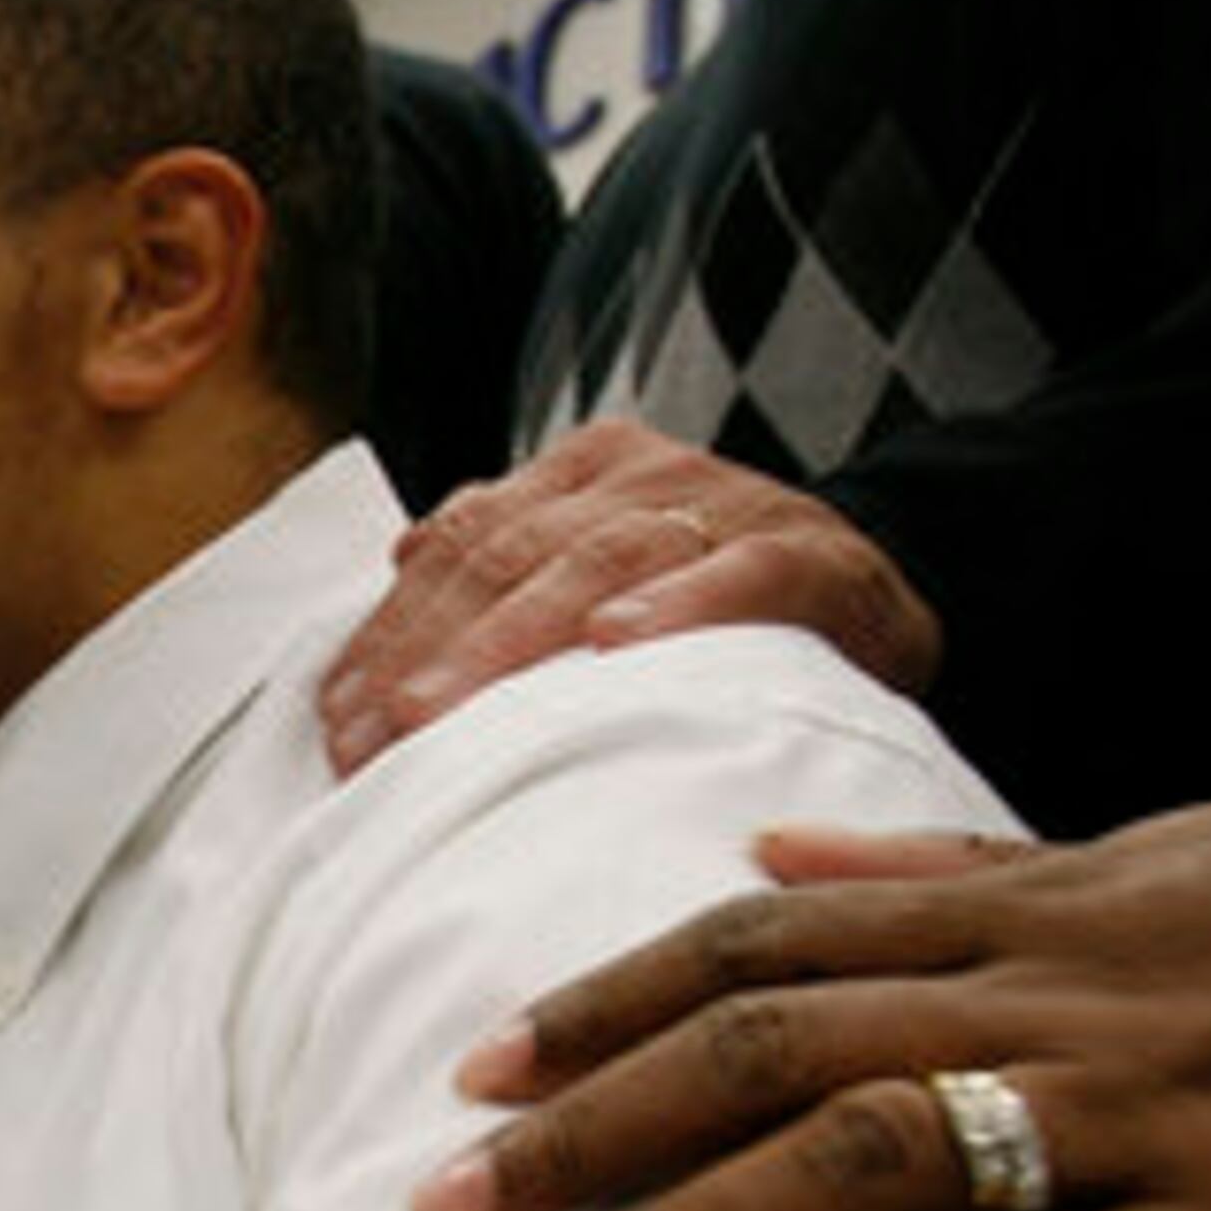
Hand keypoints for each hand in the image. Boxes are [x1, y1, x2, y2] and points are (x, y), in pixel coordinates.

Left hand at [319, 420, 943, 773]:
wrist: (875, 595)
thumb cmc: (711, 608)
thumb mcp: (598, 577)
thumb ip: (507, 565)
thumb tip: (398, 562)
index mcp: (578, 475)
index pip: (459, 547)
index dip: (389, 634)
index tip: (336, 720)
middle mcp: (644, 474)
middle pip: (512, 557)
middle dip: (429, 651)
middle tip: (374, 736)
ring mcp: (730, 506)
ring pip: (600, 562)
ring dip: (511, 643)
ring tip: (446, 714)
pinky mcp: (814, 555)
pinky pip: (739, 574)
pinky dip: (677, 605)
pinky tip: (617, 645)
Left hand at [406, 799, 1210, 1210]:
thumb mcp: (1182, 854)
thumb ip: (963, 878)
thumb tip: (766, 864)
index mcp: (1050, 905)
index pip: (769, 942)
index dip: (608, 1000)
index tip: (476, 1064)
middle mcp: (1067, 996)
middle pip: (769, 1046)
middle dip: (588, 1125)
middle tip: (437, 1203)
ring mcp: (1150, 1120)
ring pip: (862, 1163)